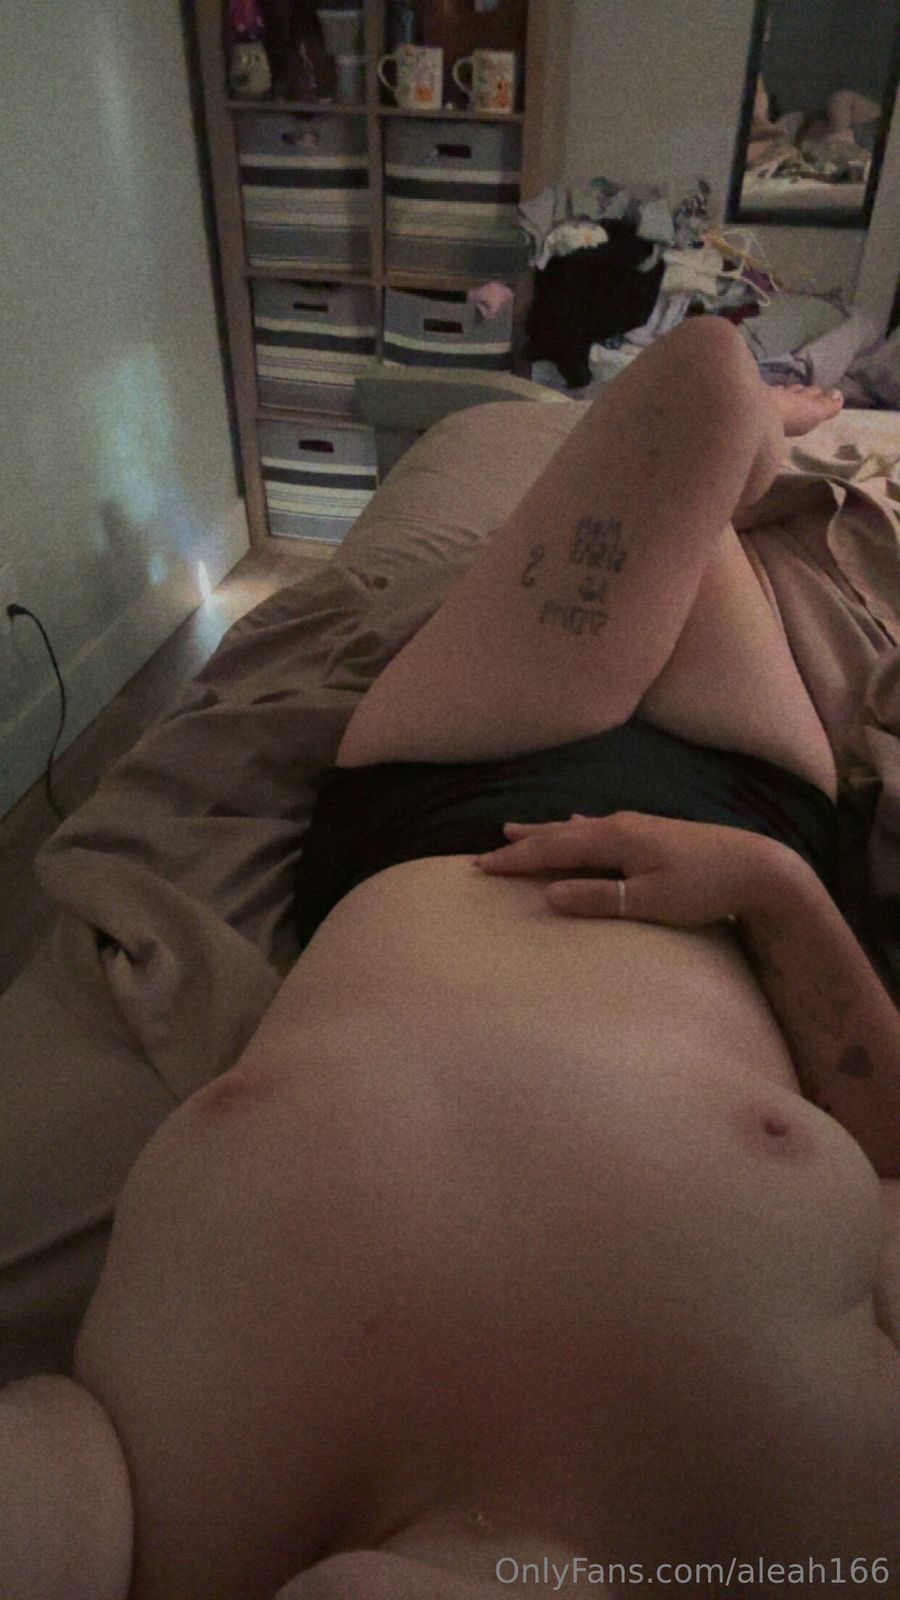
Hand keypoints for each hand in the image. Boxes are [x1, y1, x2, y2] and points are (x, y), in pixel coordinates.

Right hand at [474, 810, 795, 927]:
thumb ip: (598, 898)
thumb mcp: (649, 901)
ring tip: (514, 830)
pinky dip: (575, 830)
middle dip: (522, 845)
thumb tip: (547, 895)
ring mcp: (636, 827)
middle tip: (485, 853)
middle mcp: (620, 826)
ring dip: (544, 833)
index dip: (516, 859)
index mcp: (615, 839)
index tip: (481, 867)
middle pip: (559, 835)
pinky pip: (598, 830)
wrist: (759, 868)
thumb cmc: (704, 889)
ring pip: (576, 829)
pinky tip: (576, 824)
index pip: (552, 848)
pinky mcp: (651, 835)